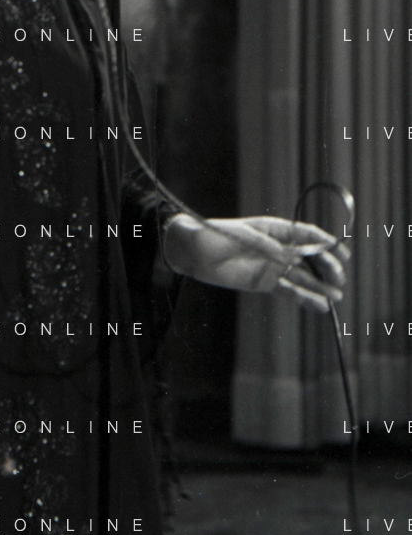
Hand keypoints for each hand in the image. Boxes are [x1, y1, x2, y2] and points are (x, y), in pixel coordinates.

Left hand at [164, 214, 347, 313]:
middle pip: (309, 256)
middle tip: (338, 277)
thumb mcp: (241, 236)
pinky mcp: (265, 283)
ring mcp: (273, 266)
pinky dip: (304, 298)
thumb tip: (289, 256)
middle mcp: (278, 248)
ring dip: (320, 286)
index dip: (325, 241)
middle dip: (326, 266)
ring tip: (336, 297)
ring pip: (302, 276)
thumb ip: (266, 247)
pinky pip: (289, 291)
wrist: (192, 252)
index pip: (305, 233)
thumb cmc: (214, 235)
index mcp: (274, 229)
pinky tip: (319, 306)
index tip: (341, 251)